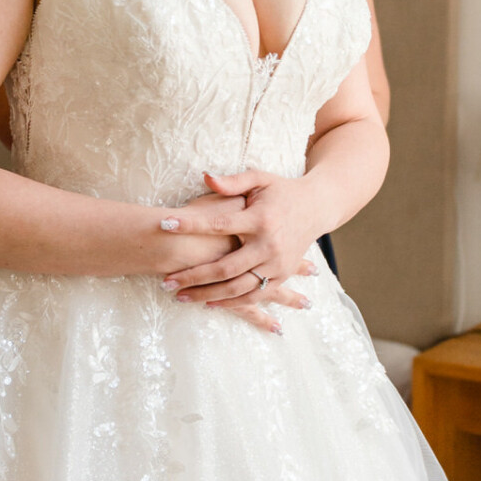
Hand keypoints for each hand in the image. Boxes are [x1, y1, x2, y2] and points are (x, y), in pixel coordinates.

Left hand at [159, 171, 321, 325]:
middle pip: (223, 268)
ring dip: (206, 295)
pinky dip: (230, 303)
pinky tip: (208, 304)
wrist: (316, 207)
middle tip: (165, 281)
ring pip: (236, 288)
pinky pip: (253, 296)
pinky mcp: (280, 276)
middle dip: (192, 276)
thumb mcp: (259, 179)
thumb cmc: (281, 191)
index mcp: (259, 219)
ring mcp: (275, 264)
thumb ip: (232, 182)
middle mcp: (268, 245)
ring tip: (180, 297)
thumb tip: (205, 177)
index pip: (217, 224)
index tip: (163, 225)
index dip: (189, 225)